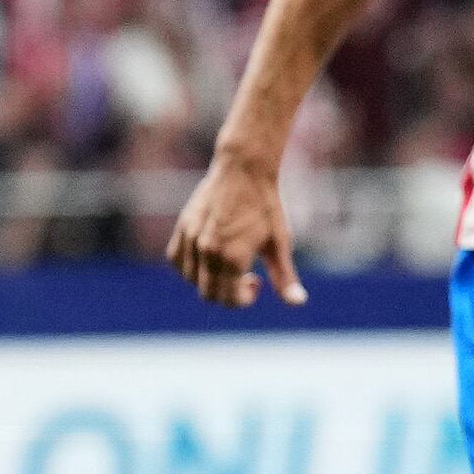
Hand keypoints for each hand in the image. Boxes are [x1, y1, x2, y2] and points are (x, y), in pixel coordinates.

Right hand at [165, 153, 304, 308]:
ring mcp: (191, 239)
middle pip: (208, 294)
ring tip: (224, 262)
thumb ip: (284, 277)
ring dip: (207, 279)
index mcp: (232, 259)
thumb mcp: (280, 243)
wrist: (244, 170)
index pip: (228, 301)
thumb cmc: (266, 206)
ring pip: (190, 279)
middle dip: (226, 293)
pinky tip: (205, 255)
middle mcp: (207, 253)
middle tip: (242, 274)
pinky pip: (176, 259)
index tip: (255, 281)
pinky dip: (188, 265)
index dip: (244, 299)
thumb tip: (298, 303)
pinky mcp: (183, 227)